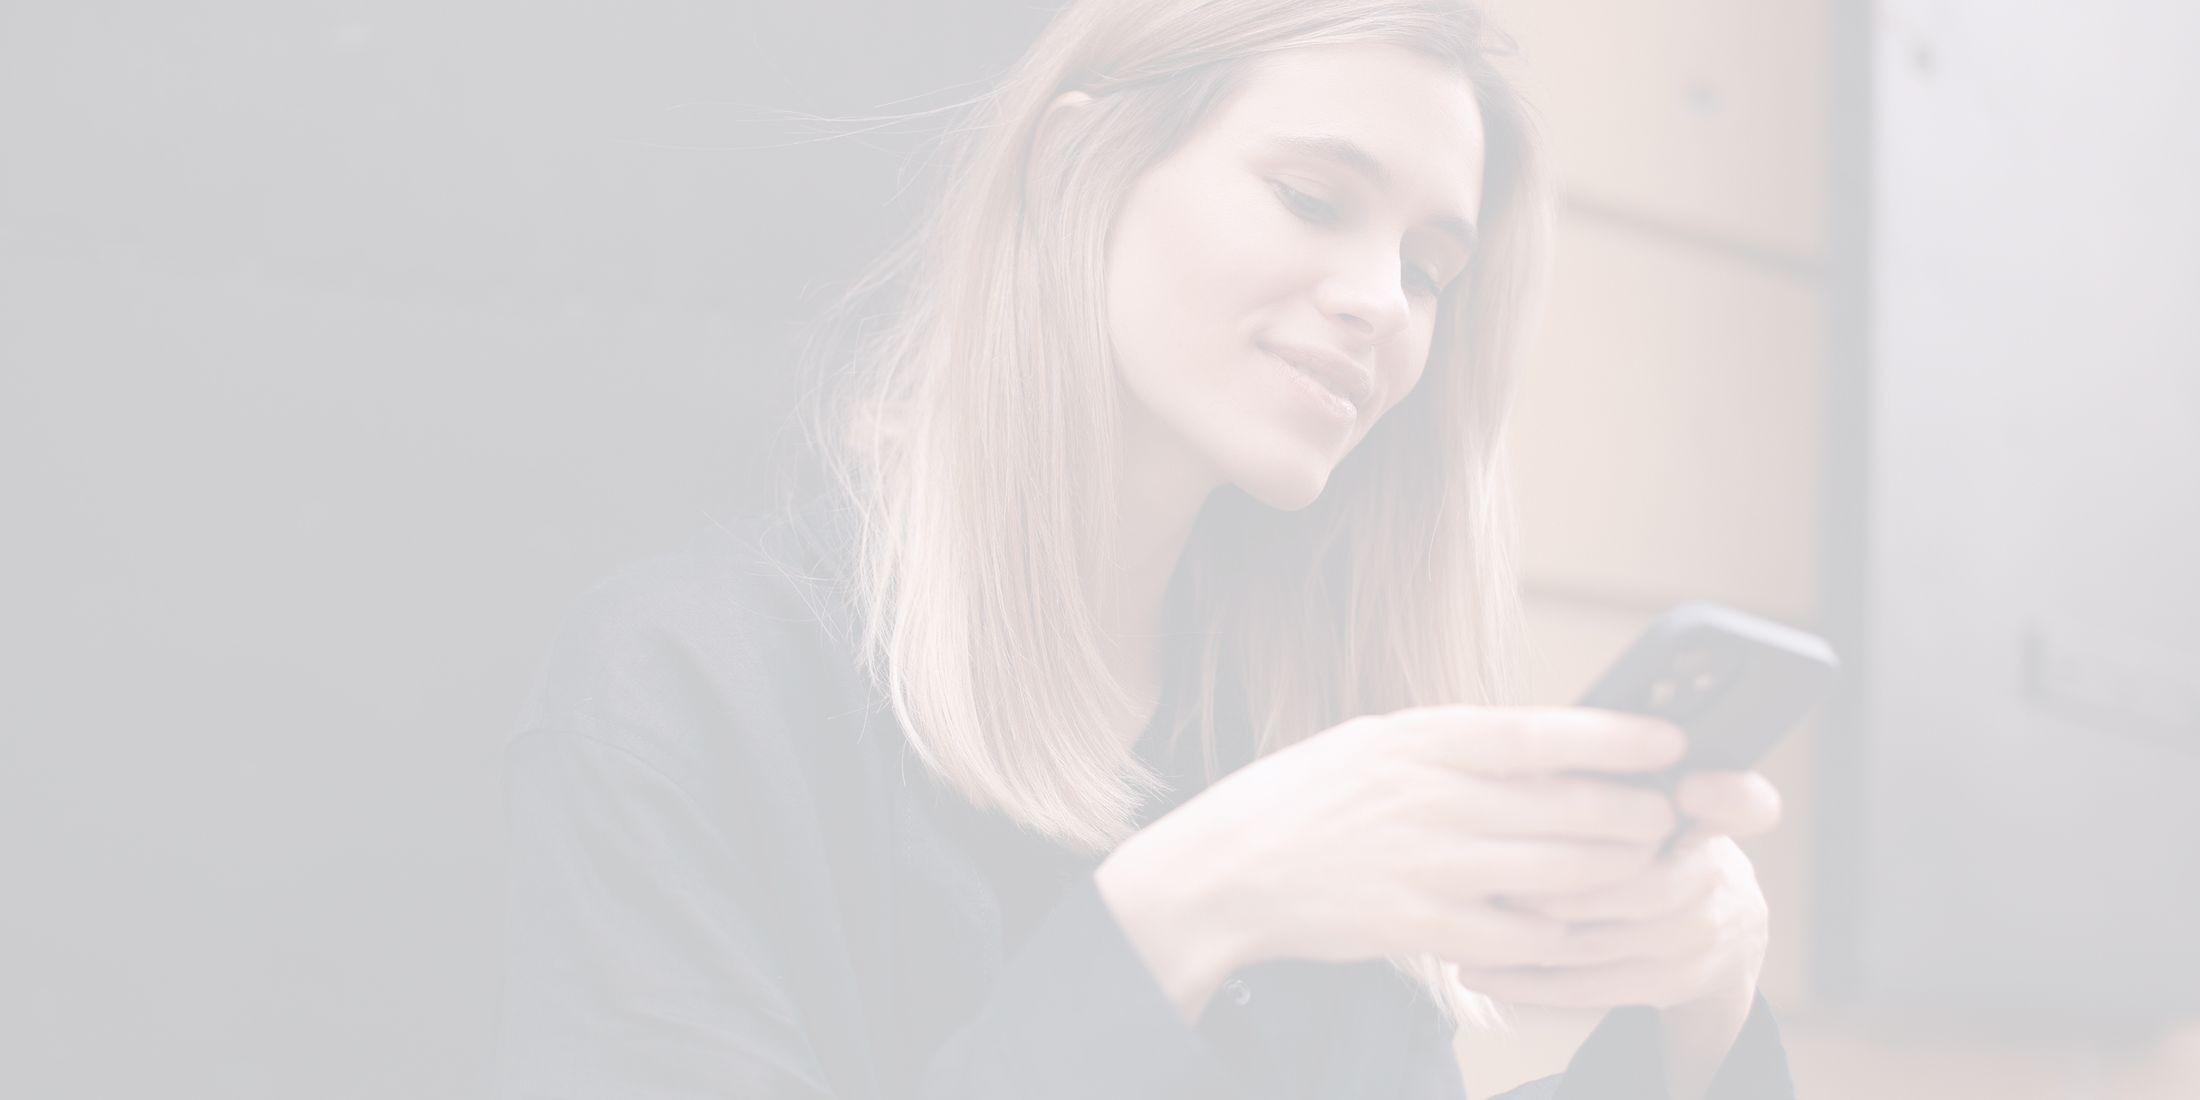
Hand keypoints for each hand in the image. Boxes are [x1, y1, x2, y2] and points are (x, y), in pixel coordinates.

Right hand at [1099, 705, 1692, 996]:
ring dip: (1615, 874)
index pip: (1538, 733)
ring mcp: (1425, 866)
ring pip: (1557, 874)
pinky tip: (1579, 927)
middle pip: (1566, 808)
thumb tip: (1543, 744)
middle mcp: (1428, 799)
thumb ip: (1454, 746)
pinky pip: (1516, 937)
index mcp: (1419, 741)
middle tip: (1673, 815)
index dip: (1615, 736)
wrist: (1226, 870)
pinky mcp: (1417, 926)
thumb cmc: (1304, 799)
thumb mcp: (1374, 742)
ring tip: (1646, 867)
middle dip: (1637, 814)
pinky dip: (1560, 933)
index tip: (1671, 737)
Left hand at [1445, 769, 1780, 1011]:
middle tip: (1503, 867)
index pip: (1744, 803)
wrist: (1722, 930)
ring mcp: (1694, 939)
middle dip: (1571, 881)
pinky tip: (1476, 968)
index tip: (1689, 786)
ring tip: (1471, 914)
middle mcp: (1714, 881)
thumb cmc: (1659, 841)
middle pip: (1650, 887)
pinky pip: (1590, 986)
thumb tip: (1538, 742)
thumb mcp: (1657, 799)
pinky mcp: (1668, 983)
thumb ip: (1618, 775)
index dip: (1724, 795)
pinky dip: (1527, 980)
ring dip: (1532, 932)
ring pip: (1605, 940)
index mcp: (1711, 821)